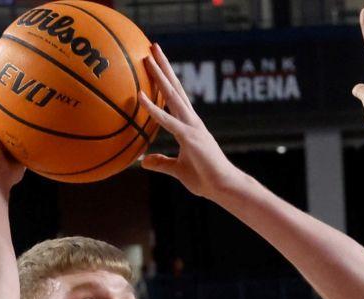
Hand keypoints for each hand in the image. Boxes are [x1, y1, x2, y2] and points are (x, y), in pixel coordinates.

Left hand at [138, 44, 240, 197]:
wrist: (223, 187)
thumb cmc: (205, 180)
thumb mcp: (177, 170)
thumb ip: (161, 163)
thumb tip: (143, 162)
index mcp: (190, 125)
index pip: (175, 97)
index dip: (166, 80)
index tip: (156, 63)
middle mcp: (191, 120)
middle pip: (175, 87)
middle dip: (163, 66)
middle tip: (152, 47)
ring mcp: (191, 127)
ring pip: (172, 95)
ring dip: (159, 75)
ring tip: (147, 57)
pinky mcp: (189, 137)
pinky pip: (167, 121)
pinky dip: (153, 108)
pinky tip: (140, 97)